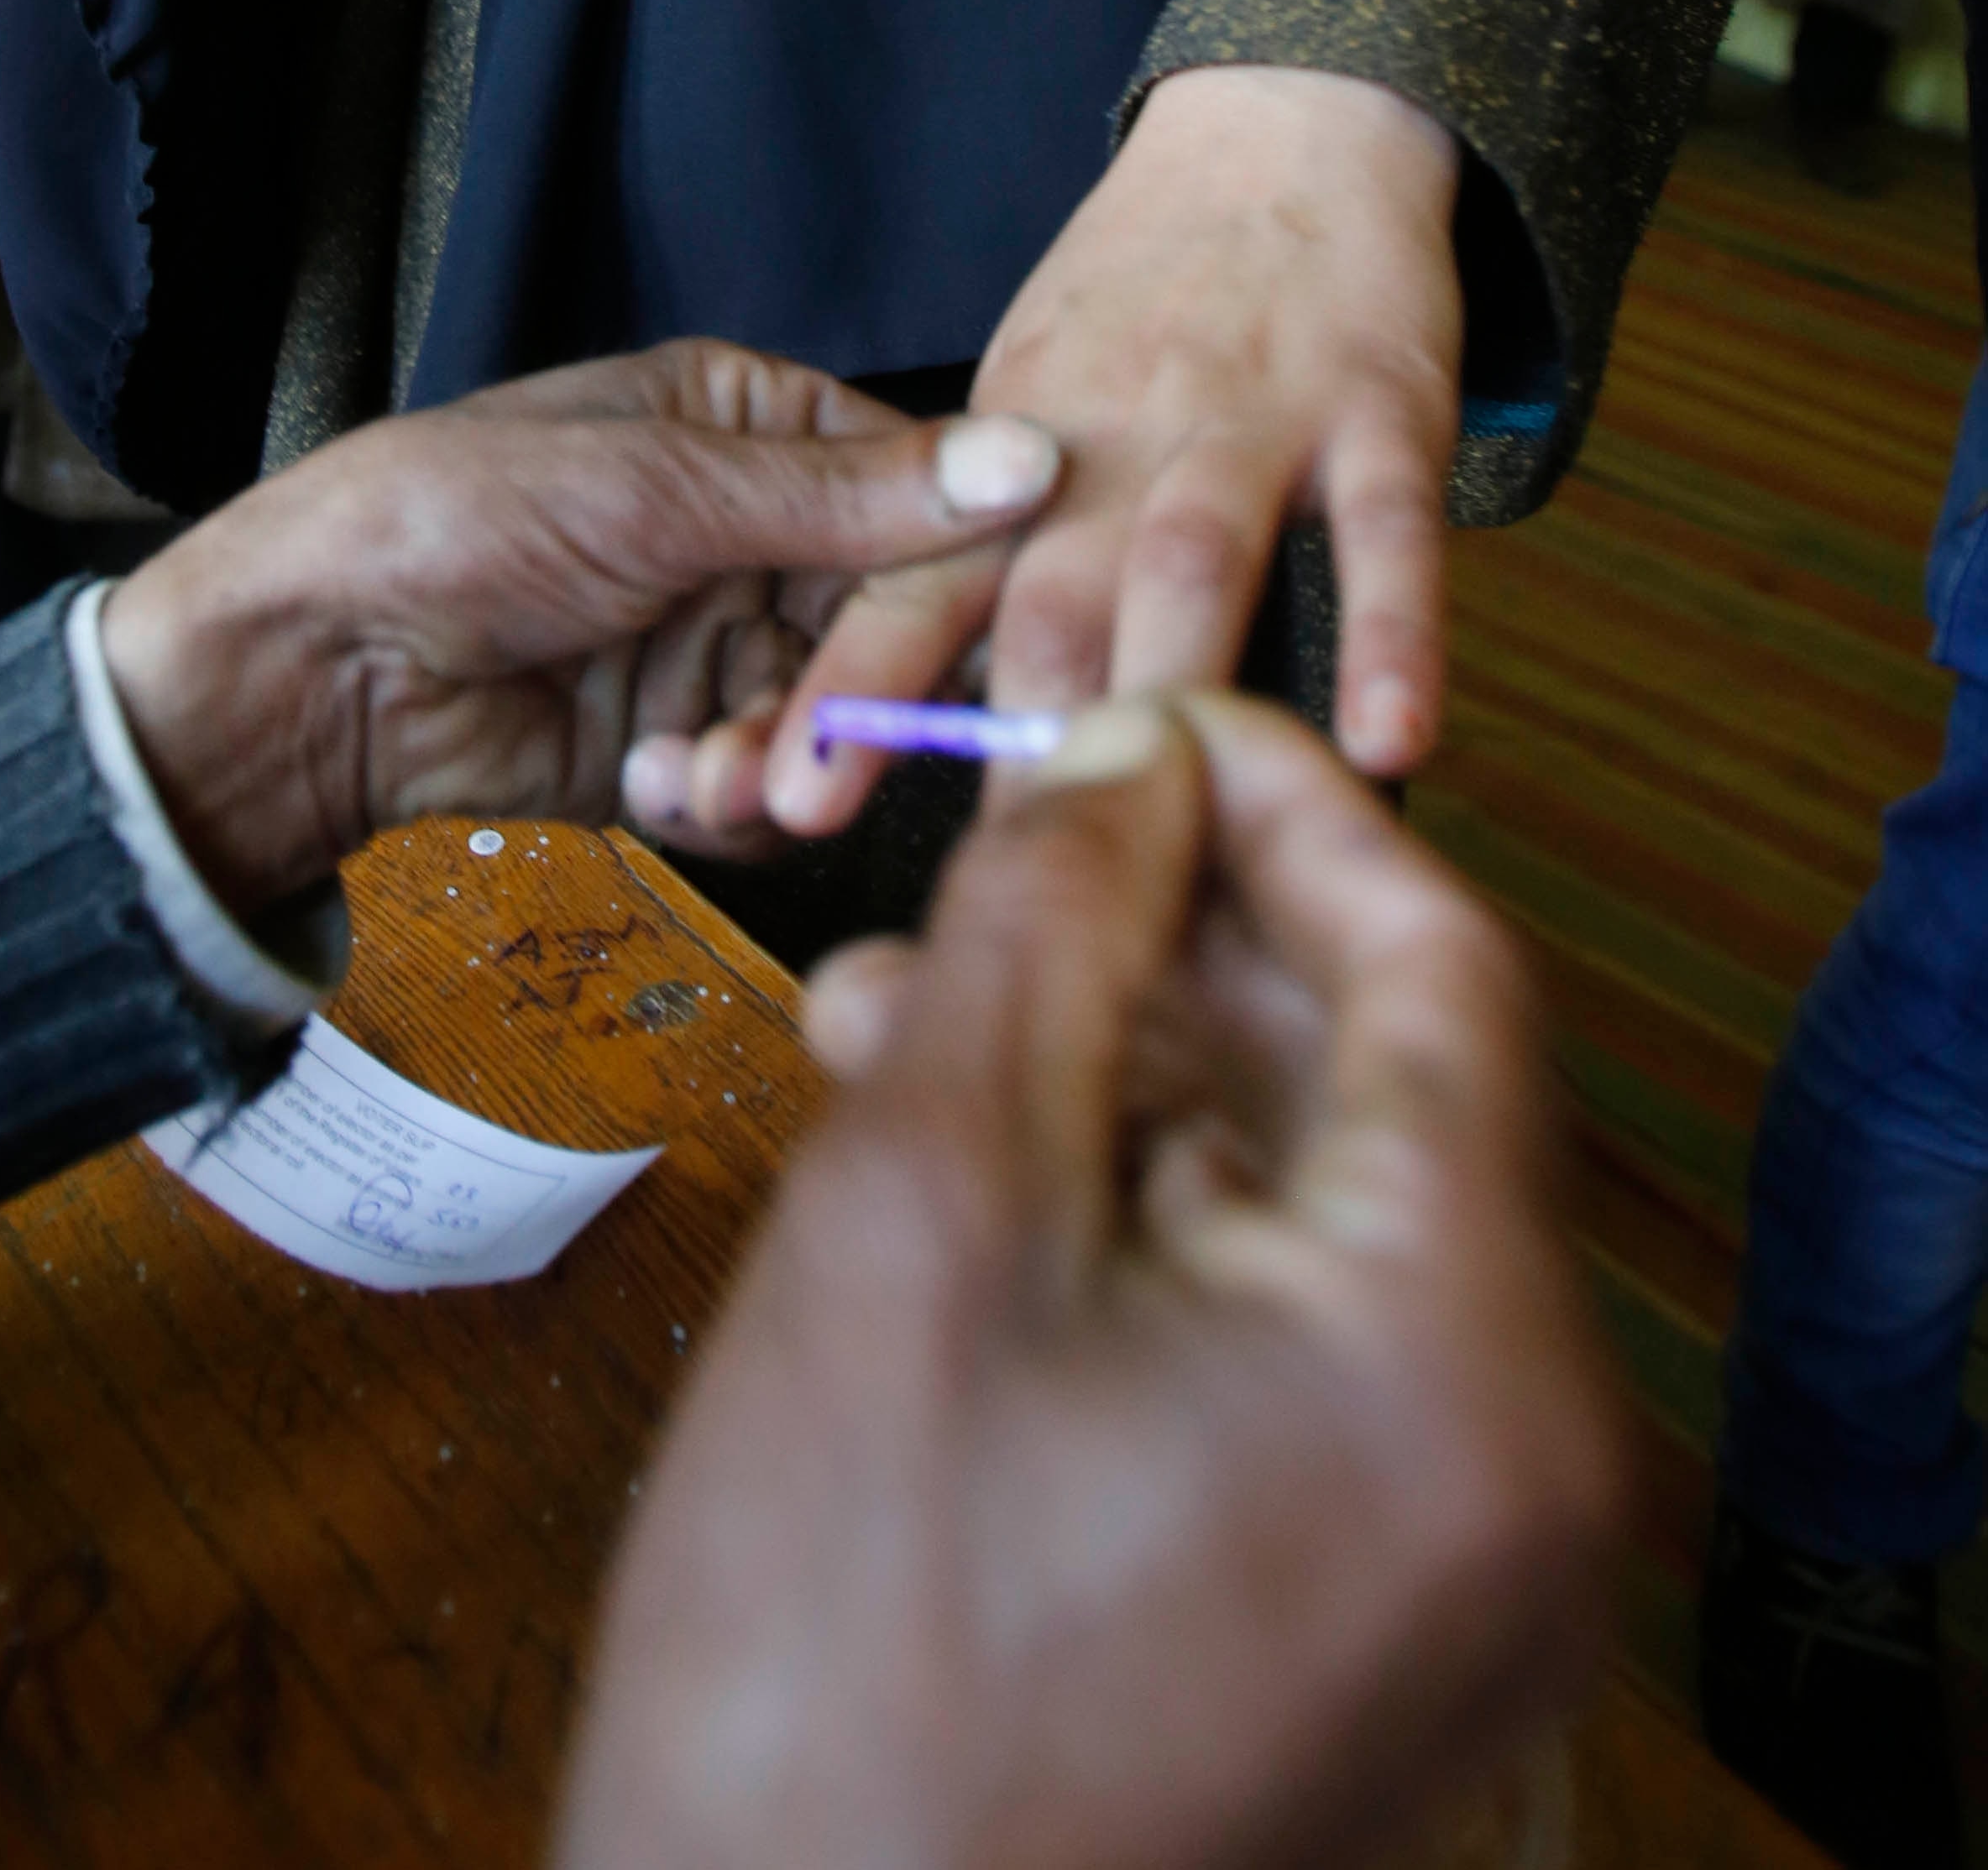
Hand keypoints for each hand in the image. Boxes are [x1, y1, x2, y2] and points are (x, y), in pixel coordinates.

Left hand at [95, 344, 1063, 912]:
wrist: (309, 667)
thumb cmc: (455, 521)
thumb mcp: (658, 491)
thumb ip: (848, 500)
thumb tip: (1035, 461)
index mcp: (751, 420)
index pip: (913, 494)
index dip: (942, 578)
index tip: (963, 653)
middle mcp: (750, 527)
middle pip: (884, 622)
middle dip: (846, 702)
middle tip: (813, 766)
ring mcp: (713, 641)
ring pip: (832, 721)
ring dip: (777, 762)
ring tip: (696, 775)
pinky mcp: (675, 743)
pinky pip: (766, 789)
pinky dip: (724, 801)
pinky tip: (648, 786)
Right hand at [559, 693, 1623, 1869]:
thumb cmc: (835, 1649)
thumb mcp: (927, 1207)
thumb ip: (1046, 933)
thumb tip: (1127, 753)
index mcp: (1468, 1363)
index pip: (1441, 972)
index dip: (1281, 804)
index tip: (1137, 711)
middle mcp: (1527, 1479)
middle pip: (1379, 1101)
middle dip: (1162, 956)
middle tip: (983, 858)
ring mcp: (1458, 1585)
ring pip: (1311, 1229)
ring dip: (1121, 1098)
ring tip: (897, 1024)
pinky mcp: (1371, 1642)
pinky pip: (1292, 1369)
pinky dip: (1143, 1254)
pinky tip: (957, 1190)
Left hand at [769, 67, 1459, 818]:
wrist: (1291, 117)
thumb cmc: (1149, 289)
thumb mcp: (1031, 394)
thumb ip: (976, 537)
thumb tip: (901, 704)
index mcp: (1012, 439)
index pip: (906, 579)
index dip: (853, 695)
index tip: (787, 798)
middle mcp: (1112, 433)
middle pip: (1040, 595)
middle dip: (1005, 739)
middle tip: (974, 877)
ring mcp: (1249, 417)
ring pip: (1191, 561)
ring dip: (1166, 692)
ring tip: (1149, 830)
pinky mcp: (1380, 406)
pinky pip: (1389, 530)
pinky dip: (1393, 631)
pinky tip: (1389, 741)